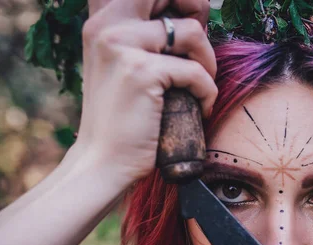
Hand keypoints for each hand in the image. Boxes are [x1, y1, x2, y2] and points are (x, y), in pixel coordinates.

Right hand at [75, 0, 216, 186]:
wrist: (104, 160)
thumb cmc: (124, 117)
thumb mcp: (124, 64)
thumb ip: (146, 36)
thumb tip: (192, 19)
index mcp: (104, 19)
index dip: (178, 1)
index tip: (190, 27)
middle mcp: (108, 24)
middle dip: (198, 10)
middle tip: (200, 48)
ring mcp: (122, 45)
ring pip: (192, 32)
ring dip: (208, 62)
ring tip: (200, 87)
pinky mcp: (141, 72)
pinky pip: (196, 72)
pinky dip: (207, 92)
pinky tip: (198, 109)